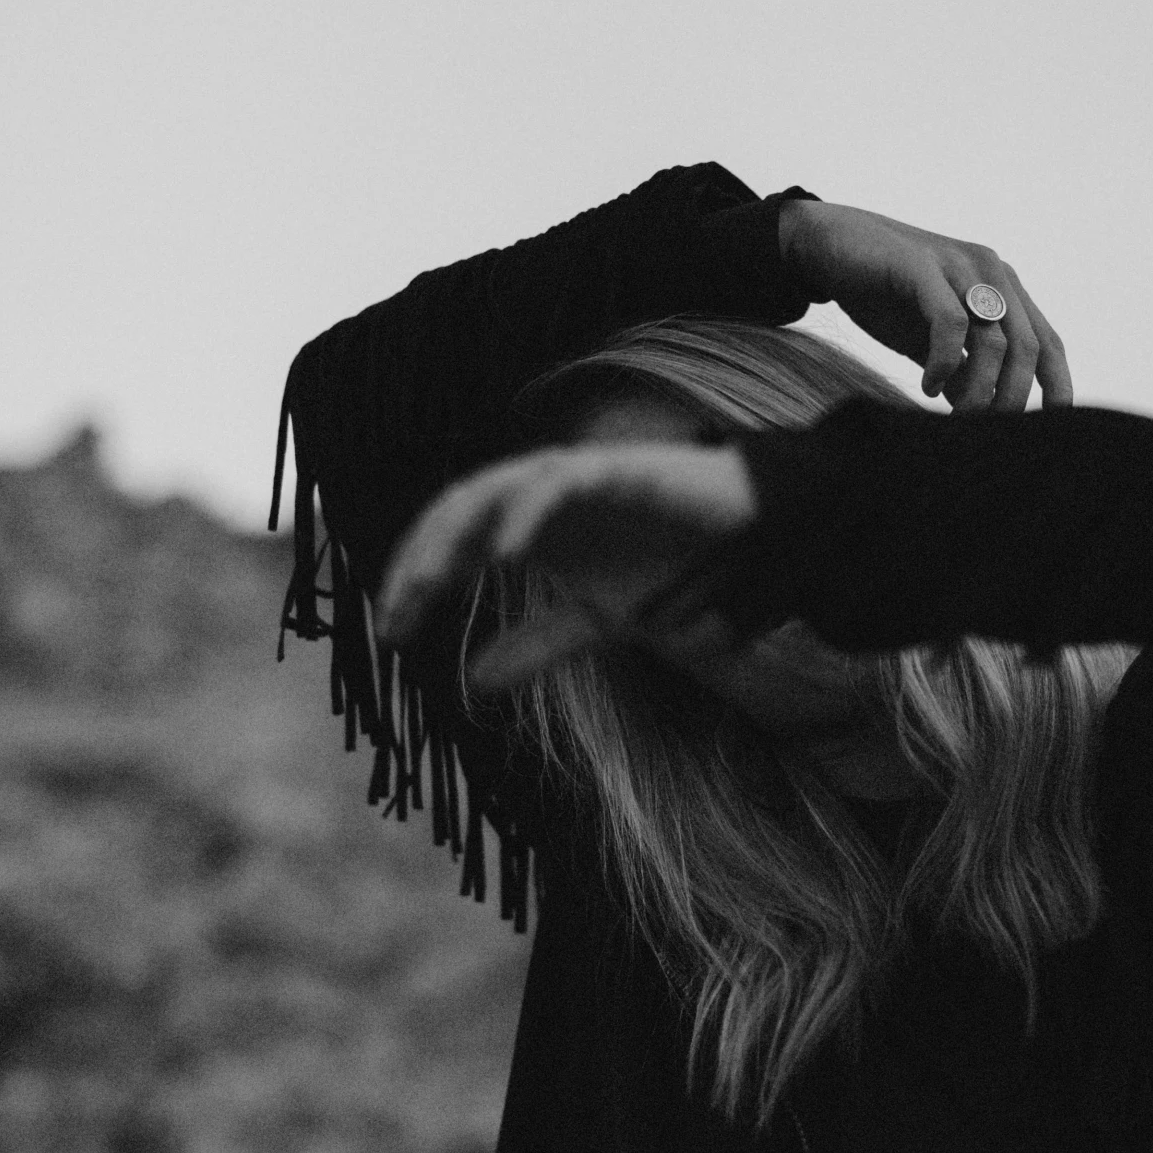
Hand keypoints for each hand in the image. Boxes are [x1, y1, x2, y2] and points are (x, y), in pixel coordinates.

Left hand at [374, 439, 758, 692]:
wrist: (760, 540)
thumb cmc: (680, 566)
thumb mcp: (598, 622)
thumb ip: (539, 644)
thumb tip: (474, 683)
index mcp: (529, 527)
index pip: (450, 544)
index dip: (413, 583)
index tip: (391, 636)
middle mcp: (540, 497)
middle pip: (455, 512)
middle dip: (417, 559)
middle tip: (394, 615)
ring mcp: (575, 478)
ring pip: (490, 488)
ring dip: (452, 534)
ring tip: (425, 584)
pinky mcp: (613, 469)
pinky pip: (554, 481)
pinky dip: (523, 511)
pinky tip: (502, 554)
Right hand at [780, 200, 1071, 412]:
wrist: (827, 245)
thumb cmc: (882, 293)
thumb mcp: (929, 339)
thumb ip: (961, 368)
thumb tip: (983, 410)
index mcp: (1002, 287)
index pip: (1047, 342)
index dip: (1057, 386)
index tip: (1053, 427)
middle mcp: (991, 271)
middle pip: (1028, 348)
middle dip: (1013, 399)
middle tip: (988, 432)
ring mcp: (959, 266)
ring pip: (995, 341)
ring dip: (981, 390)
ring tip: (957, 418)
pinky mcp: (923, 267)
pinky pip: (951, 323)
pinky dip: (945, 362)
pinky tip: (929, 386)